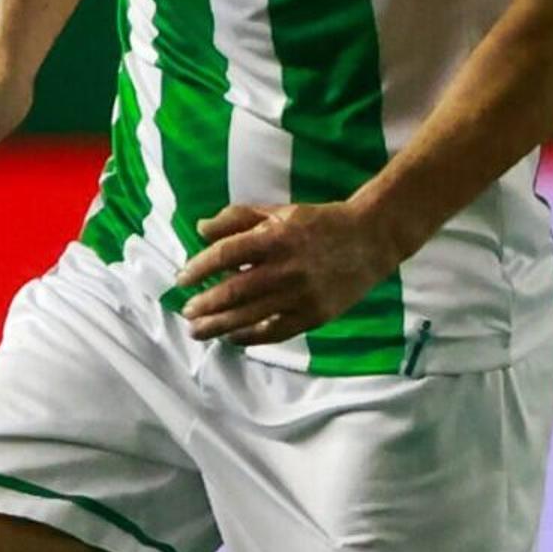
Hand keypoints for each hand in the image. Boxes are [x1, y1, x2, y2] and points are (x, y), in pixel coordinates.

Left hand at [174, 201, 402, 346]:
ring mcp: (301, 295)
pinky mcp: (314, 315)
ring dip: (220, 326)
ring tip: (198, 332)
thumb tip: (201, 228)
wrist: (371, 239)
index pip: (227, 254)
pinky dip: (251, 338)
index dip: (200, 267)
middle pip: (235, 291)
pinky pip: (276, 332)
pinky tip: (233, 339)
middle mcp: (286, 268)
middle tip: (186, 313)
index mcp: (276, 238)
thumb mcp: (280, 212)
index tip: (182, 279)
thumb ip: (239, 218)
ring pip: (251, 316)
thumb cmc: (319, 223)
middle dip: (205, 305)